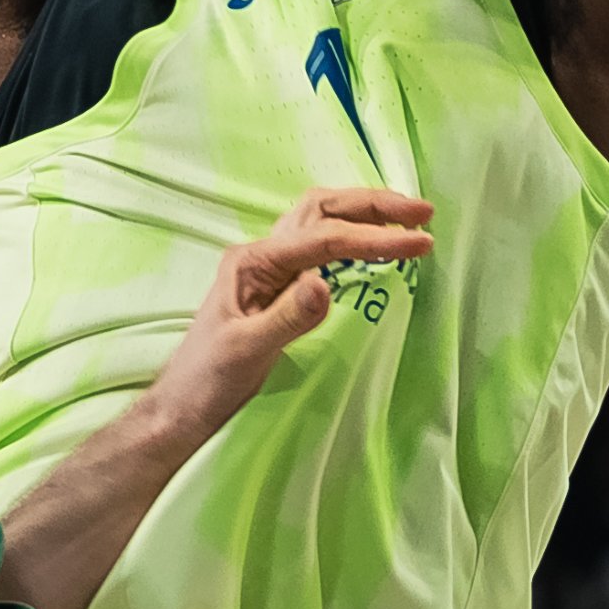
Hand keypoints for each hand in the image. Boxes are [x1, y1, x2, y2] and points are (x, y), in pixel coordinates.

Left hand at [138, 186, 435, 446]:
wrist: (185, 403)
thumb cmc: (209, 378)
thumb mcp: (248, 351)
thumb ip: (288, 317)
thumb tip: (326, 283)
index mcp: (253, 261)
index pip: (324, 238)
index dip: (375, 237)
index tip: (422, 241)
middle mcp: (262, 254)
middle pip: (322, 208)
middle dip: (373, 205)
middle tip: (423, 211)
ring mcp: (270, 268)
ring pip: (320, 221)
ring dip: (363, 213)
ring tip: (409, 217)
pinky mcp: (278, 287)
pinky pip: (320, 248)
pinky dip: (351, 237)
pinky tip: (373, 244)